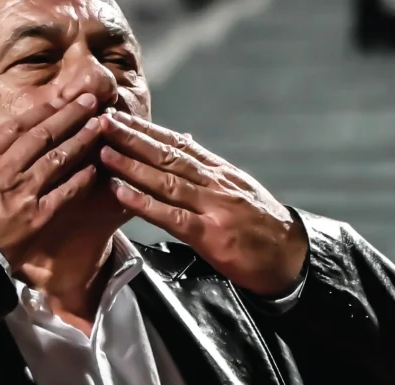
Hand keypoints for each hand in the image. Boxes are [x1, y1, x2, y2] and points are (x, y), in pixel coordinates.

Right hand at [0, 94, 100, 268]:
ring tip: (99, 124)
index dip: (39, 112)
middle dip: (68, 116)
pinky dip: (82, 178)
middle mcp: (4, 171)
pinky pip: (66, 192)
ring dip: (81, 139)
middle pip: (42, 136)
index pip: (13, 128)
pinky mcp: (37, 218)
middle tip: (89, 100)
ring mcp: (23, 193)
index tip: (57, 100)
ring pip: (58, 157)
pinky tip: (96, 166)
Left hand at [99, 112, 307, 296]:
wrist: (291, 258)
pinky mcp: (210, 235)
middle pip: (168, 155)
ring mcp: (213, 207)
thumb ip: (208, 168)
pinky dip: (144, 203)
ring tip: (103, 151)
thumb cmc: (261, 227)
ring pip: (166, 180)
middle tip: (103, 122)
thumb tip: (183, 140)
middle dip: (132, 137)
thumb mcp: (237, 189)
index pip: (178, 144)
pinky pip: (171, 216)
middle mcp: (215, 183)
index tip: (121, 116)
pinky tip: (120, 192)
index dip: (147, 129)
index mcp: (220, 172)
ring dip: (131, 164)